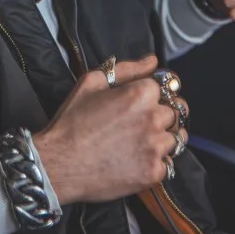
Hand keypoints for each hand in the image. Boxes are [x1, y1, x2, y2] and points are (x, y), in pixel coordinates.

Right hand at [33, 55, 187, 204]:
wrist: (59, 163)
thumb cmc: (72, 122)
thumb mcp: (92, 82)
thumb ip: (127, 69)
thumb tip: (152, 61)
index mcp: (141, 93)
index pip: (167, 88)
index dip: (154, 95)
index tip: (141, 104)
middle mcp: (154, 118)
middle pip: (175, 113)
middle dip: (161, 115)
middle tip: (138, 124)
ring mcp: (156, 147)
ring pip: (175, 138)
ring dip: (162, 139)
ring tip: (138, 143)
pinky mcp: (154, 172)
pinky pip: (167, 164)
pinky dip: (154, 163)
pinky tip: (135, 160)